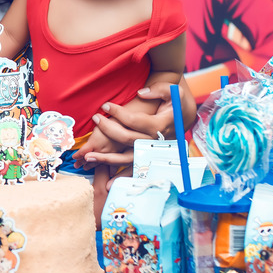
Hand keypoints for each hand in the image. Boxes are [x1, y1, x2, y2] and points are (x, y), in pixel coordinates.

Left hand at [77, 83, 192, 166]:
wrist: (183, 116)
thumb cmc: (176, 102)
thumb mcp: (173, 91)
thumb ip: (158, 90)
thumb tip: (141, 93)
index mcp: (160, 125)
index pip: (135, 120)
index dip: (118, 113)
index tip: (105, 105)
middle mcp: (155, 141)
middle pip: (128, 139)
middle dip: (108, 130)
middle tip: (95, 119)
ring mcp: (151, 151)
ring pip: (128, 158)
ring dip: (108, 159)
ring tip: (89, 158)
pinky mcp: (149, 156)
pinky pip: (134, 168)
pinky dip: (121, 176)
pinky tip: (107, 182)